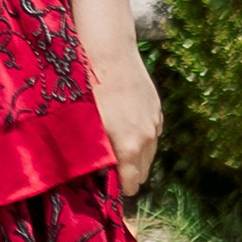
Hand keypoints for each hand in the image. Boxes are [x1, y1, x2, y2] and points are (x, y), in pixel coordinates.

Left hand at [86, 42, 162, 198]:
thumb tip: (90, 175)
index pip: (130, 185)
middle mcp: (147, 139)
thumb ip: (91, 154)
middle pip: (141, 173)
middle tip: (106, 168)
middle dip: (126, 175)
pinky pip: (152, 135)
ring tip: (114, 147)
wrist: (109, 52)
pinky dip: (141, 138)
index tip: (103, 186)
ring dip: (134, 157)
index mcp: (128, 148)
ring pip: (149, 154)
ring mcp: (155, 123)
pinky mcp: (157, 109)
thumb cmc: (87, 89)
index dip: (116, 189)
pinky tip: (124, 127)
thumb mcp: (84, 126)